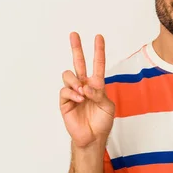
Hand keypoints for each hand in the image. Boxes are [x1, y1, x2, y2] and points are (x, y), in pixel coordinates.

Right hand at [59, 32, 114, 147]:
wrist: (93, 137)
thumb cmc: (102, 122)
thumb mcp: (107, 106)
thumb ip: (99, 94)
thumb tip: (86, 86)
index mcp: (96, 85)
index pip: (97, 64)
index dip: (98, 51)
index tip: (99, 37)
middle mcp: (84, 85)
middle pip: (78, 62)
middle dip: (76, 48)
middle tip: (74, 34)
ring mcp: (73, 93)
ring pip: (68, 75)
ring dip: (75, 81)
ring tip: (82, 92)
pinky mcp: (65, 102)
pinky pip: (65, 90)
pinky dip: (73, 93)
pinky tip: (79, 99)